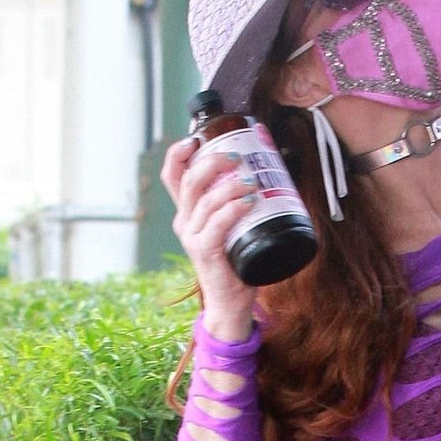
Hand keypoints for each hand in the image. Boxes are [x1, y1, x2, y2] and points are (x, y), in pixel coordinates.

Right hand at [160, 135, 257, 338]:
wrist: (232, 302)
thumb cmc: (237, 261)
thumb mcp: (234, 227)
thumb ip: (239, 203)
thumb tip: (267, 171)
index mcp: (188, 212)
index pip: (173, 175)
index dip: (180, 152)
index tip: (198, 138)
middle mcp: (185, 221)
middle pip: (190, 180)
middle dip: (213, 161)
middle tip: (239, 157)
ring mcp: (192, 237)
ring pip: (205, 200)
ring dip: (230, 185)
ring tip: (253, 181)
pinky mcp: (205, 252)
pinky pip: (217, 224)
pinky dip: (233, 209)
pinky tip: (248, 201)